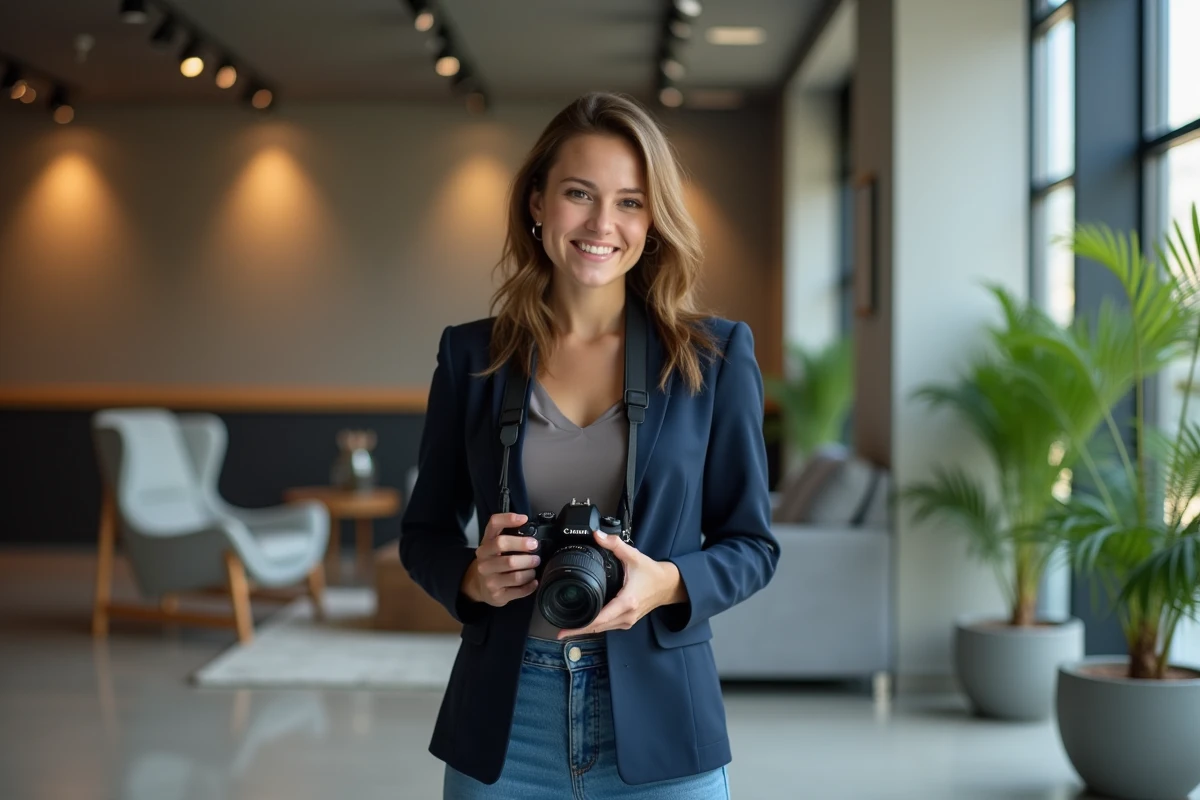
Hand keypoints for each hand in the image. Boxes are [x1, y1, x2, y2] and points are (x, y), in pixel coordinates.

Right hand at [461, 513, 541, 606]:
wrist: (479, 586)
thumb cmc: (493, 562)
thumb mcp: (494, 546)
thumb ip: (507, 534)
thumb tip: (526, 522)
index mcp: (485, 545)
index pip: (493, 525)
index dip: (508, 519)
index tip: (524, 519)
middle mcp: (484, 560)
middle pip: (503, 547)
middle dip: (523, 546)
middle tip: (535, 550)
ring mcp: (489, 579)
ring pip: (515, 574)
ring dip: (530, 570)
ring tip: (534, 568)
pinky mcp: (497, 595)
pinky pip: (519, 591)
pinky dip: (530, 586)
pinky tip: (533, 582)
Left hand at [556, 530, 686, 638]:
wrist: (668, 585)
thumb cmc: (652, 573)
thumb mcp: (633, 556)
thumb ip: (614, 544)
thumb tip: (597, 535)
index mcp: (627, 601)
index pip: (600, 618)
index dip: (582, 625)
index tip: (566, 629)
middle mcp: (627, 615)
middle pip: (598, 627)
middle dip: (578, 630)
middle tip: (560, 631)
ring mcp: (628, 621)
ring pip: (603, 629)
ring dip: (586, 630)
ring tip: (569, 629)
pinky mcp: (628, 621)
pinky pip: (609, 627)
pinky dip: (596, 626)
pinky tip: (585, 624)